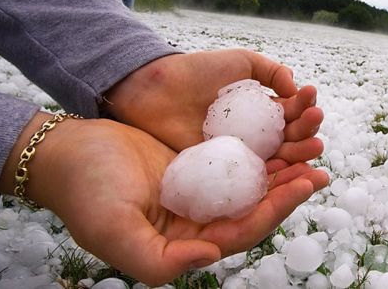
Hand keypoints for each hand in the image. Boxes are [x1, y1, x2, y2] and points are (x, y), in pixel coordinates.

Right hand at [0, 113, 328, 285]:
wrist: (67, 153)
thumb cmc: (84, 192)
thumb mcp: (112, 230)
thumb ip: (158, 259)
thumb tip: (212, 255)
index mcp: (187, 241)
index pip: (244, 230)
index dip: (277, 210)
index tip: (305, 182)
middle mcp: (199, 219)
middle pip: (257, 207)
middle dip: (290, 188)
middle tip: (320, 164)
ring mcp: (200, 190)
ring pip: (251, 182)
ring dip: (282, 165)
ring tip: (309, 143)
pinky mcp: (197, 164)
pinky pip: (237, 158)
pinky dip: (259, 146)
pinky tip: (278, 129)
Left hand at [104, 49, 324, 166]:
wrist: (157, 90)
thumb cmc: (198, 72)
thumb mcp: (240, 62)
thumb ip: (271, 71)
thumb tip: (296, 87)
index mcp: (261, 109)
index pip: (291, 112)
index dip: (304, 106)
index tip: (310, 97)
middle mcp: (256, 133)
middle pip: (290, 137)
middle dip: (307, 130)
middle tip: (314, 122)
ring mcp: (242, 153)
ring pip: (279, 158)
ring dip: (300, 152)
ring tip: (315, 145)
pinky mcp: (225, 169)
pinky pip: (254, 175)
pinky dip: (275, 174)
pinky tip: (289, 168)